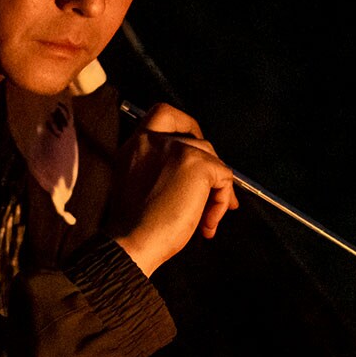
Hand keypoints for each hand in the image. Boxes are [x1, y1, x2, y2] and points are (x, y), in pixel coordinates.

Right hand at [108, 103, 238, 275]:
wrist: (130, 243)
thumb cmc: (134, 227)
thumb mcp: (140, 185)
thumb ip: (163, 169)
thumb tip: (204, 173)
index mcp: (136, 144)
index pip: (163, 113)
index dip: (186, 126)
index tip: (195, 148)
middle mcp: (154, 140)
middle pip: (198, 140)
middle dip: (210, 169)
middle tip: (214, 197)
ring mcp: (177, 149)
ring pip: (213, 160)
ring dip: (217, 192)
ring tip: (207, 220)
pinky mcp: (197, 164)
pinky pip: (224, 178)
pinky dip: (221, 203)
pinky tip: (206, 224)